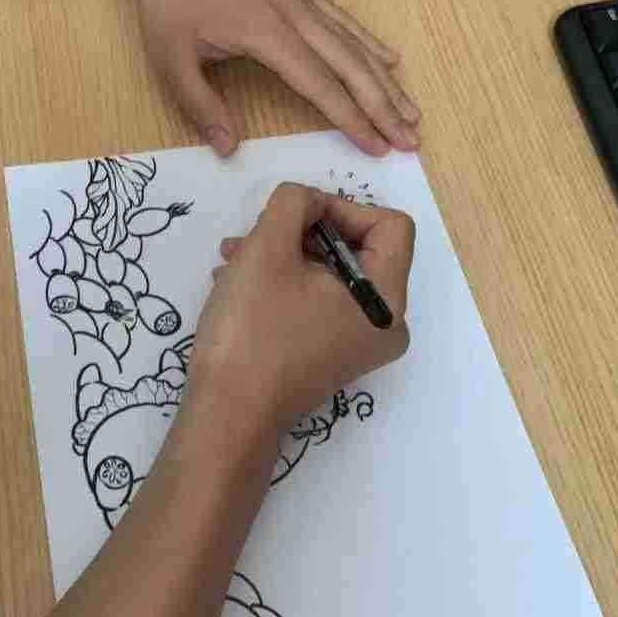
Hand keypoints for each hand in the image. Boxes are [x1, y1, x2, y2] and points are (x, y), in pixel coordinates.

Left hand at [126, 0, 420, 157]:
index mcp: (267, 33)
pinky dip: (371, 41)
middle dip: (384, 106)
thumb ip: (200, 107)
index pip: (320, 84)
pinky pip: (344, 19)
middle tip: (411, 140)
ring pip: (354, 43)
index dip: (351, 118)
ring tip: (412, 111)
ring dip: (386, 80)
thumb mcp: (171, 61)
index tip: (377, 146)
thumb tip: (228, 149)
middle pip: (350, 66)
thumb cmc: (168, 6)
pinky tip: (391, 59)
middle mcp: (294, 14)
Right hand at [185, 186, 413, 445]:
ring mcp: (358, 343)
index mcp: (387, 300)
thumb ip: (294, 203)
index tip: (295, 214)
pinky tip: (238, 281)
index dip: (343, 207)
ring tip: (235, 256)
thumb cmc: (253, 331)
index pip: (389, 225)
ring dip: (285, 254)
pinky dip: (284, 282)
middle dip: (303, 231)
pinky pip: (319, 300)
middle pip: (359, 248)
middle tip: (256, 232)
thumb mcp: (268, 248)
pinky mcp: (331, 354)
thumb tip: (310, 200)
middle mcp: (384, 324)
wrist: (228, 415)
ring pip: (331, 273)